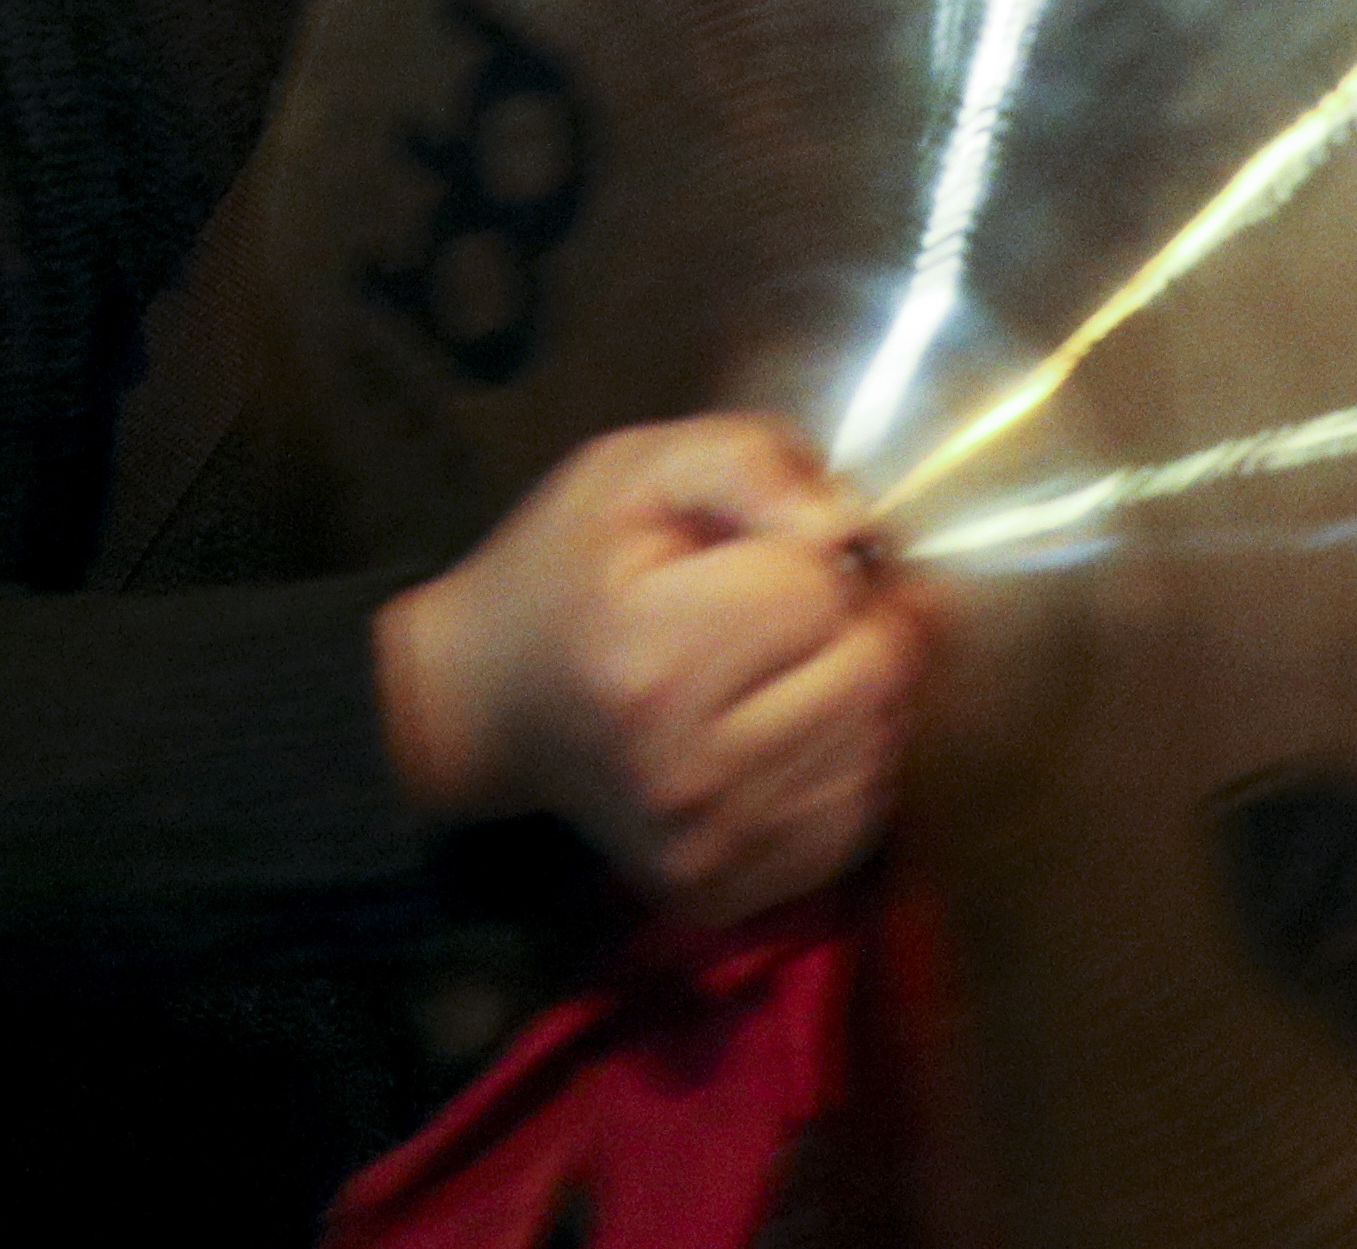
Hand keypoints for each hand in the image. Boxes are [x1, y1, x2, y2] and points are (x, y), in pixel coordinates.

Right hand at [373, 414, 922, 926]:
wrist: (481, 705)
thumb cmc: (561, 573)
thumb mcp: (629, 473)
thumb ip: (745, 463)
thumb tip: (848, 523)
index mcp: (649, 654)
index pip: (814, 586)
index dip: (802, 552)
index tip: (757, 554)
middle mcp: (679, 771)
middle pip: (868, 673)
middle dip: (847, 622)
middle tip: (783, 608)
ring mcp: (702, 847)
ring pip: (875, 746)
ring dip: (854, 696)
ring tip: (777, 668)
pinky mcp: (718, 893)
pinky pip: (852, 820)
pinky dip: (841, 767)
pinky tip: (781, 731)